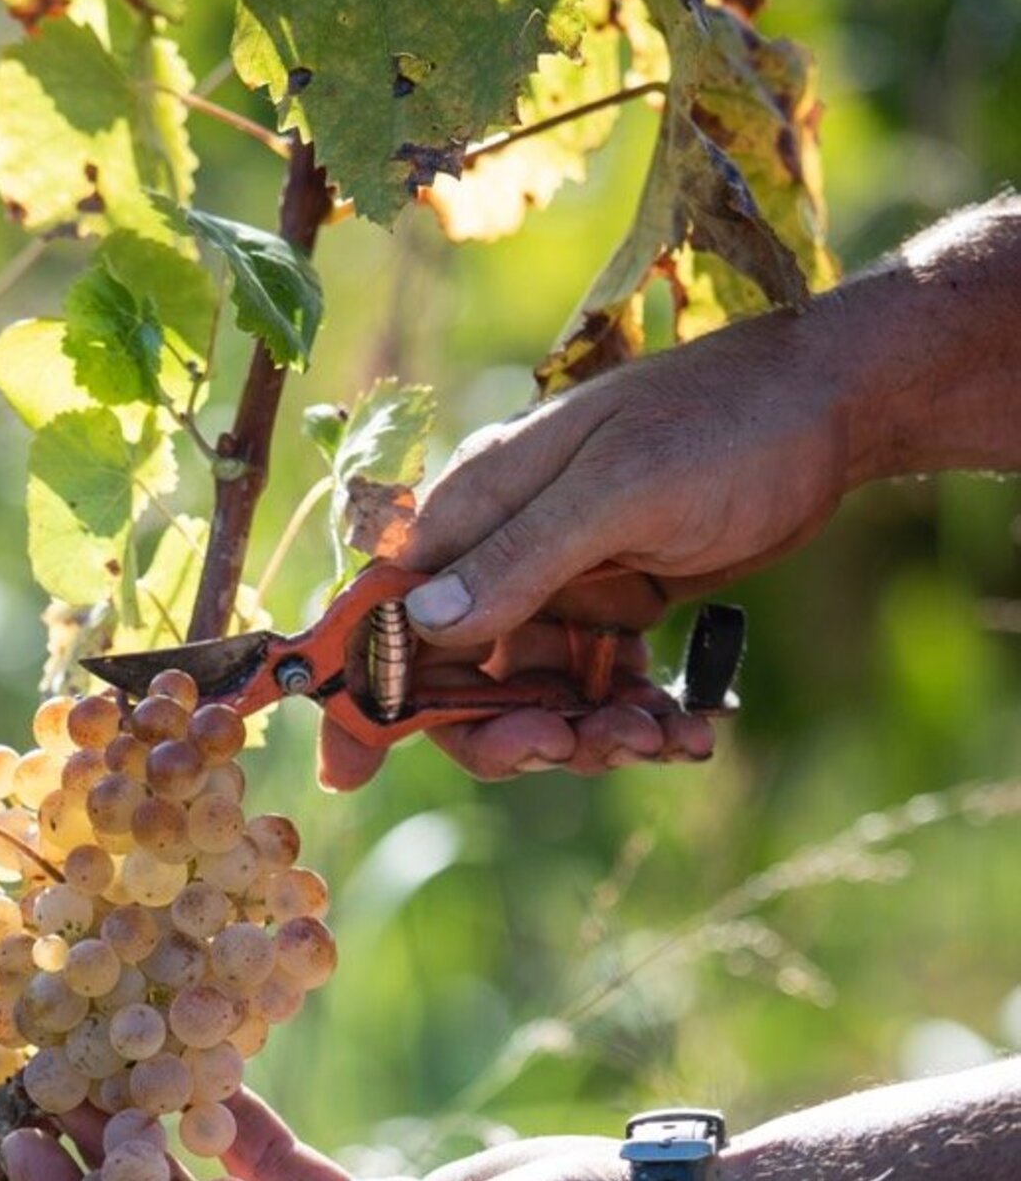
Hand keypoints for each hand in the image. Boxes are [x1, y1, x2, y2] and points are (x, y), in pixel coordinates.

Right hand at [327, 299, 854, 788]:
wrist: (832, 406)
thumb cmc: (720, 424)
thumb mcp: (619, 489)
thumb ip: (520, 558)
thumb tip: (422, 629)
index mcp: (475, 505)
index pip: (387, 612)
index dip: (364, 694)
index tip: (348, 774)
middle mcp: (504, 548)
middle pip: (460, 678)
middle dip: (509, 731)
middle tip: (577, 749)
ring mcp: (561, 583)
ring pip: (537, 697)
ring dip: (591, 737)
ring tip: (661, 739)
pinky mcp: (618, 609)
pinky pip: (602, 691)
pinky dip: (640, 721)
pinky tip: (691, 731)